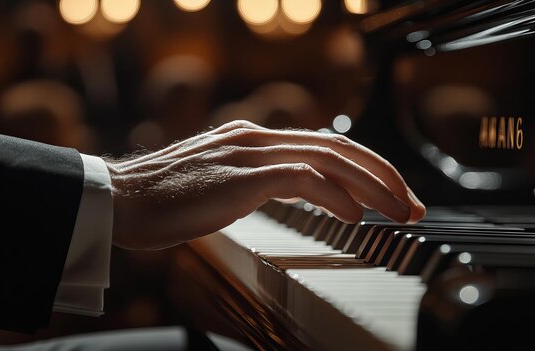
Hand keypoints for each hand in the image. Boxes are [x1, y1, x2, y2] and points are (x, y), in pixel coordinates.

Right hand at [104, 120, 425, 249]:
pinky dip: (333, 195)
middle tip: (413, 205)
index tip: (393, 195)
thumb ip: (262, 178)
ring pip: (329, 159)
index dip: (367, 168)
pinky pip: (300, 179)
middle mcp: (258, 137)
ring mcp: (249, 154)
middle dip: (384, 177)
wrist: (121, 199)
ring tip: (400, 211)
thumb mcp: (224, 180)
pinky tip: (354, 215)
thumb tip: (299, 189)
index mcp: (256, 138)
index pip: (327, 145)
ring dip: (372, 187)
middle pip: (339, 148)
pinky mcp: (240, 177)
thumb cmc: (168, 198)